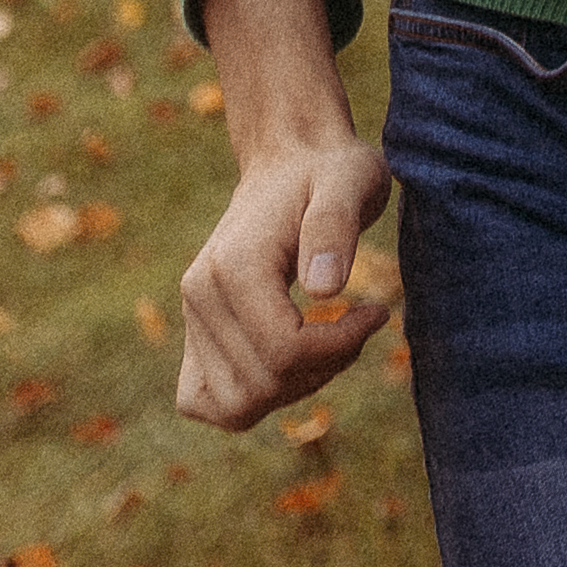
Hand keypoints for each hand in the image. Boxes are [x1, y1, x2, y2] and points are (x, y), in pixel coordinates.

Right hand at [169, 0, 394, 431]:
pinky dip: (252, 398)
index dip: (339, 347)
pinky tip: (293, 359)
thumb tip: (324, 288)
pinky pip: (204, 402)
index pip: (282, 352)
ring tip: (327, 343)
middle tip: (354, 326)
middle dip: (321, 369)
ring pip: (234, 406)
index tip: (374, 312)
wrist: (292, 160)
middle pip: (259, 387)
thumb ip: (335, 227)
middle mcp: (200, 296)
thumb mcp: (351, 181)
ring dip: (292, 390)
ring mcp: (193, 317)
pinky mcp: (197, 332)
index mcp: (233, 266)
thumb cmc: (330, 171)